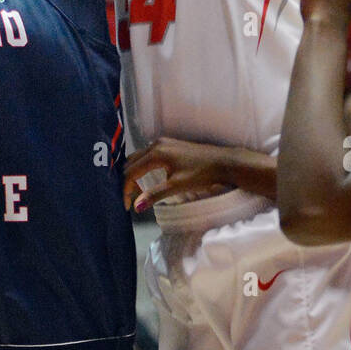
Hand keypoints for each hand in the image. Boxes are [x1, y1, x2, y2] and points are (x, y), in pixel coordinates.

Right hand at [123, 136, 275, 211]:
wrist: (224, 162)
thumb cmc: (201, 173)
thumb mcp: (177, 186)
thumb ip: (155, 195)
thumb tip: (137, 207)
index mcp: (156, 153)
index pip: (131, 171)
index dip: (126, 189)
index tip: (127, 205)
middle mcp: (156, 144)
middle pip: (132, 162)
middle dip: (127, 180)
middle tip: (130, 198)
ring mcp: (163, 142)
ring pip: (139, 157)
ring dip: (134, 172)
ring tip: (137, 190)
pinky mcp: (170, 145)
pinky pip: (148, 155)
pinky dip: (143, 167)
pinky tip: (148, 178)